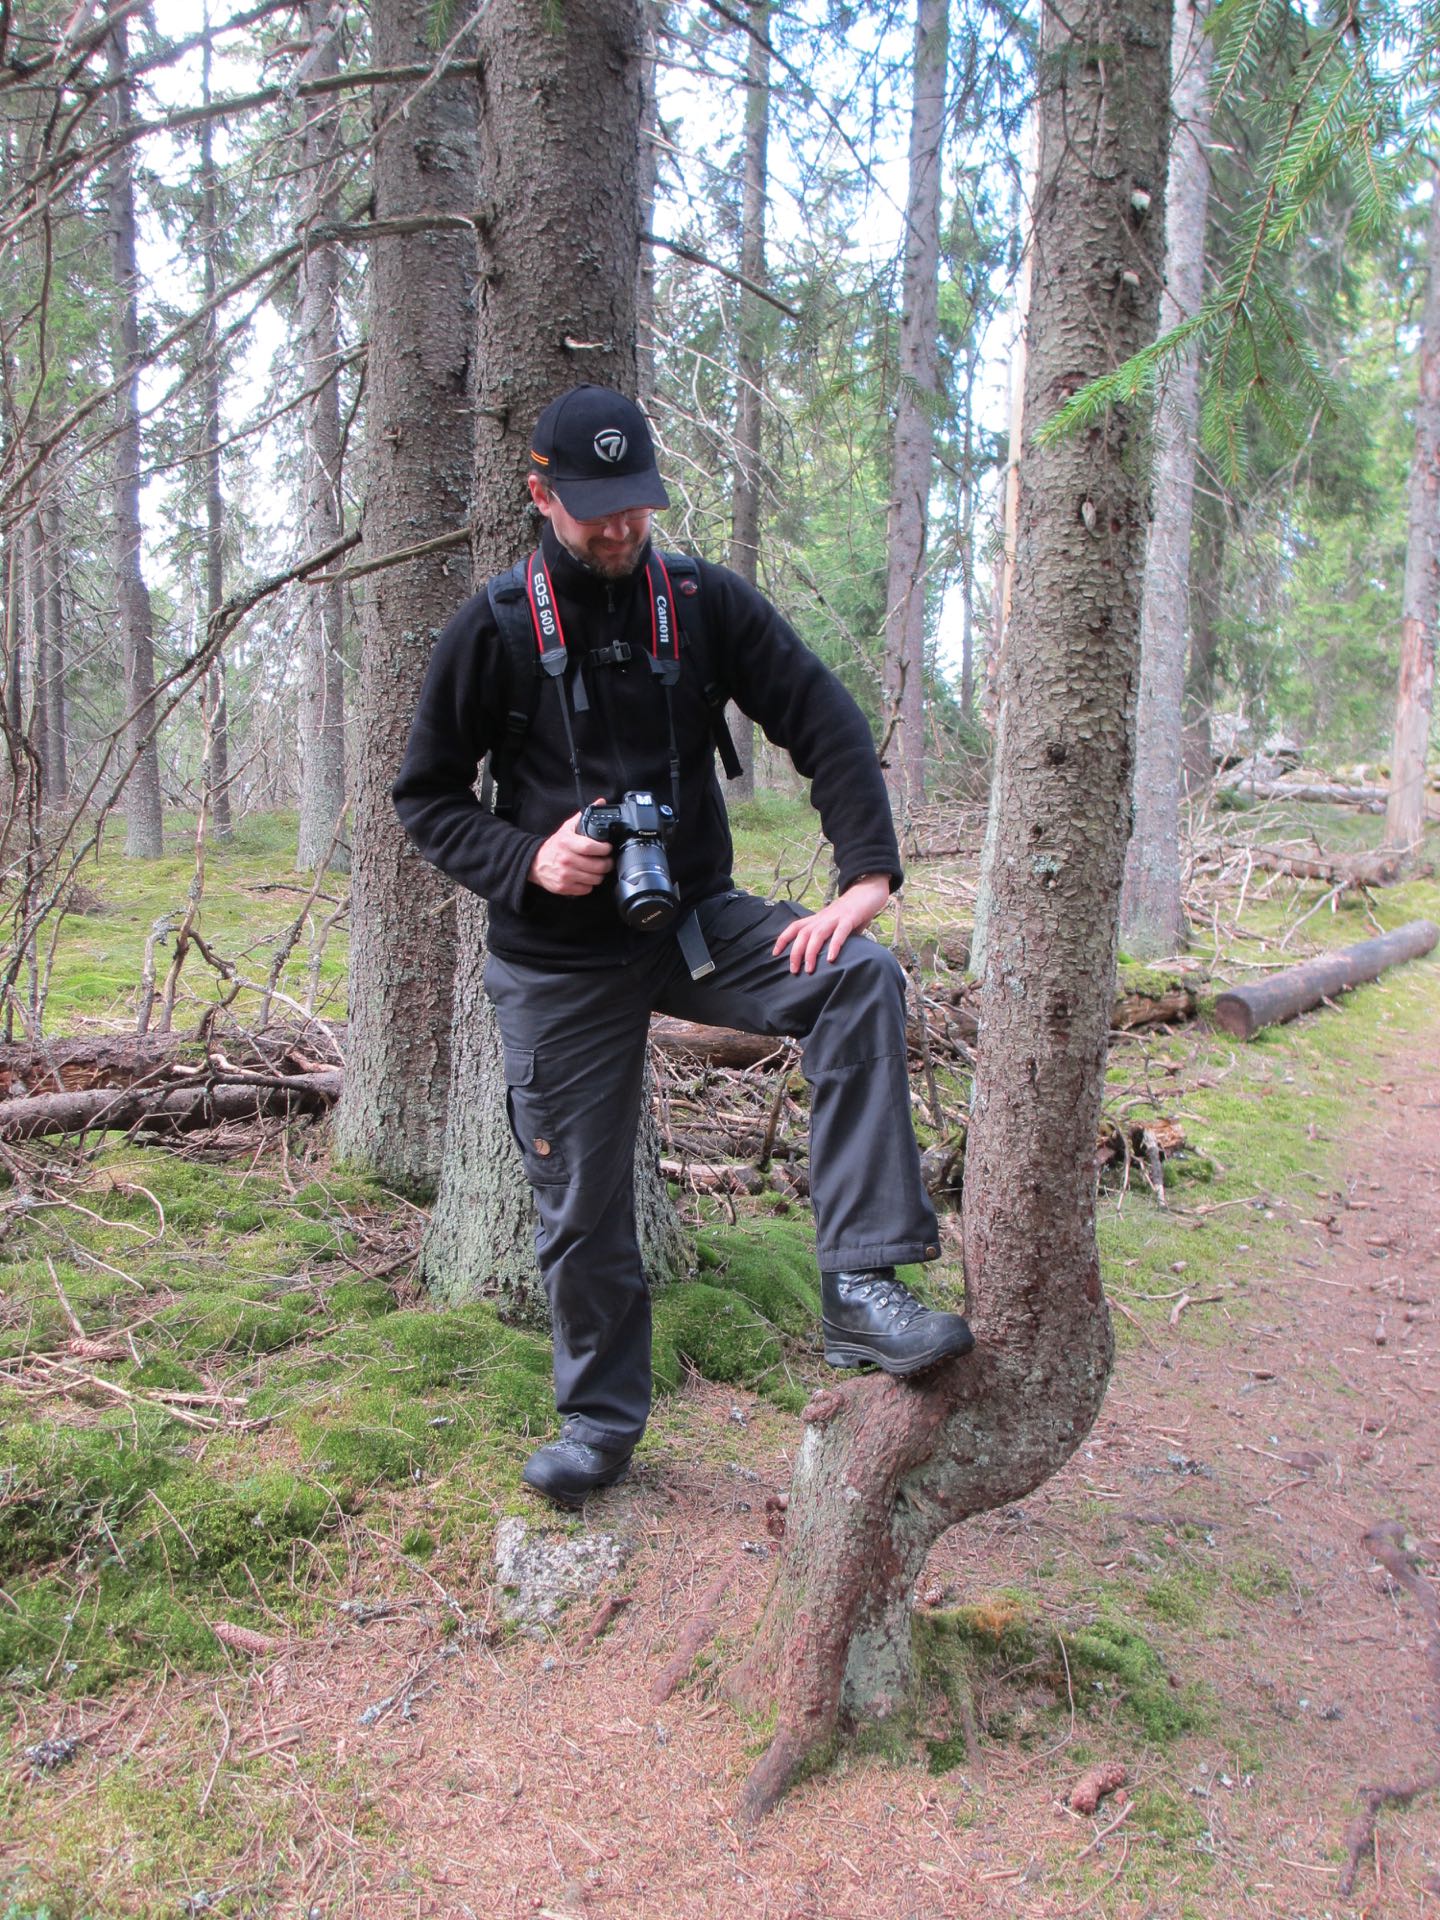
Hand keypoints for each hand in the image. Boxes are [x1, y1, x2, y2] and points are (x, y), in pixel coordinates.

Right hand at [527, 806, 613, 895]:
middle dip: (606, 863)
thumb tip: (600, 802)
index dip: (604, 849)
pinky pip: (586, 889)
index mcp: (567, 843)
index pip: (590, 847)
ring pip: (594, 879)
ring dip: (599, 875)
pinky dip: (589, 884)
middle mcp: (566, 859)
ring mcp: (565, 875)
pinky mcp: (564, 887)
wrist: (535, 863)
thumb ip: (584, 816)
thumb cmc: (555, 846)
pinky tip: (586, 877)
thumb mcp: (567, 828)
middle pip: (597, 866)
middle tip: (606, 860)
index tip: (607, 848)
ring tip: (597, 869)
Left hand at [771, 874, 891, 973]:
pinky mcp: (850, 918)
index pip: (795, 927)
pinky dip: (834, 946)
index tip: (775, 954)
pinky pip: (840, 933)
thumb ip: (830, 937)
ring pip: (817, 934)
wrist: (868, 890)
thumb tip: (827, 959)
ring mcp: (836, 917)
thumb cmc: (852, 912)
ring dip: (811, 952)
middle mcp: (823, 917)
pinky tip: (831, 959)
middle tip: (793, 971)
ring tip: (809, 969)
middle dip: (795, 952)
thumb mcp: (836, 924)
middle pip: (803, 933)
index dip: (783, 939)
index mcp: (818, 918)